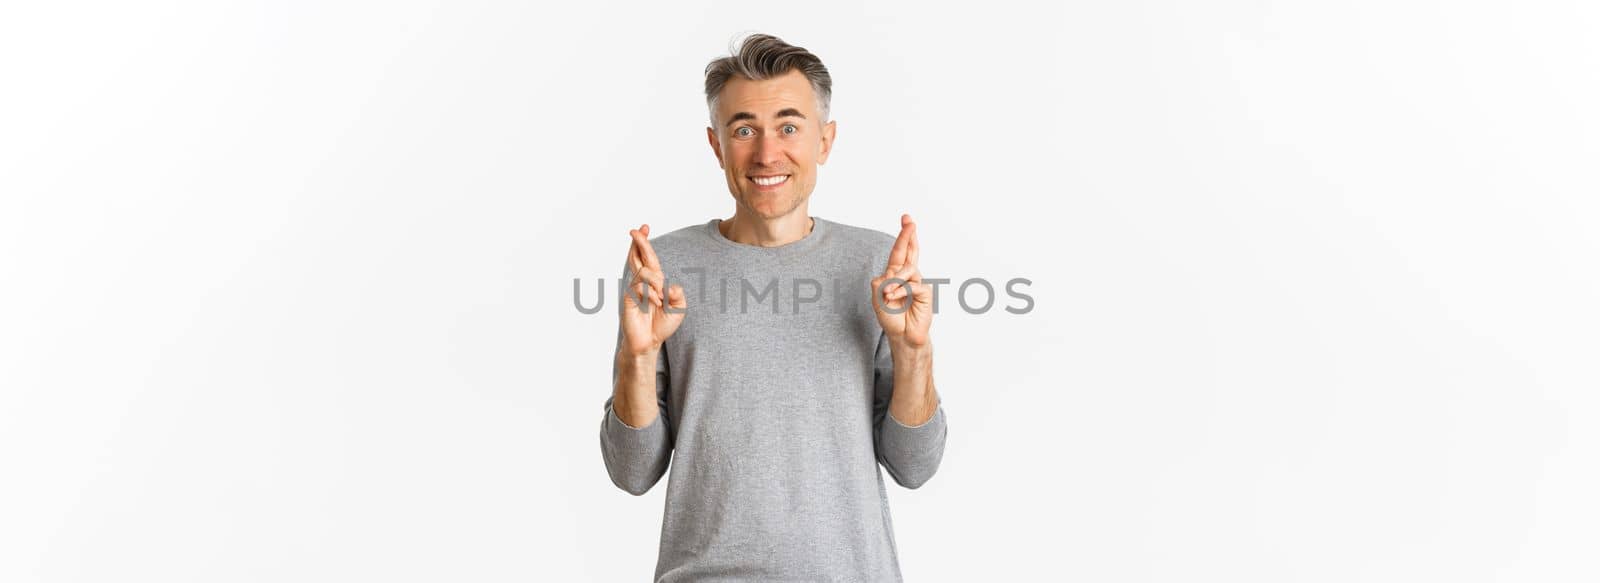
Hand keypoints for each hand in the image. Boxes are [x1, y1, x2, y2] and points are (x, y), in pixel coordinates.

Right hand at [619, 224, 685, 356]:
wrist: (649, 342)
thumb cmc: (662, 324)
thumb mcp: (679, 308)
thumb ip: (679, 294)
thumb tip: (670, 284)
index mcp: (654, 282)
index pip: (649, 258)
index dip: (645, 243)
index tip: (644, 227)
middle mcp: (642, 282)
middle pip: (639, 257)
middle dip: (639, 242)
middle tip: (636, 230)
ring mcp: (634, 289)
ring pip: (644, 272)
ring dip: (656, 283)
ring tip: (660, 299)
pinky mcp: (628, 298)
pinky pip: (640, 287)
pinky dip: (651, 294)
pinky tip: (655, 303)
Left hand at [870, 214, 932, 348]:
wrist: (902, 336)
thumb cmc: (891, 318)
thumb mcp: (878, 298)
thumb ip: (881, 283)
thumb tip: (890, 274)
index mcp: (896, 275)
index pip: (900, 253)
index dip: (904, 237)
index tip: (907, 219)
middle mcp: (909, 277)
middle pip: (909, 252)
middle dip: (908, 235)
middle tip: (909, 220)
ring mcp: (918, 284)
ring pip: (907, 270)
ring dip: (894, 281)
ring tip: (888, 295)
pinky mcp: (925, 294)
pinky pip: (911, 285)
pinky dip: (900, 291)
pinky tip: (893, 298)